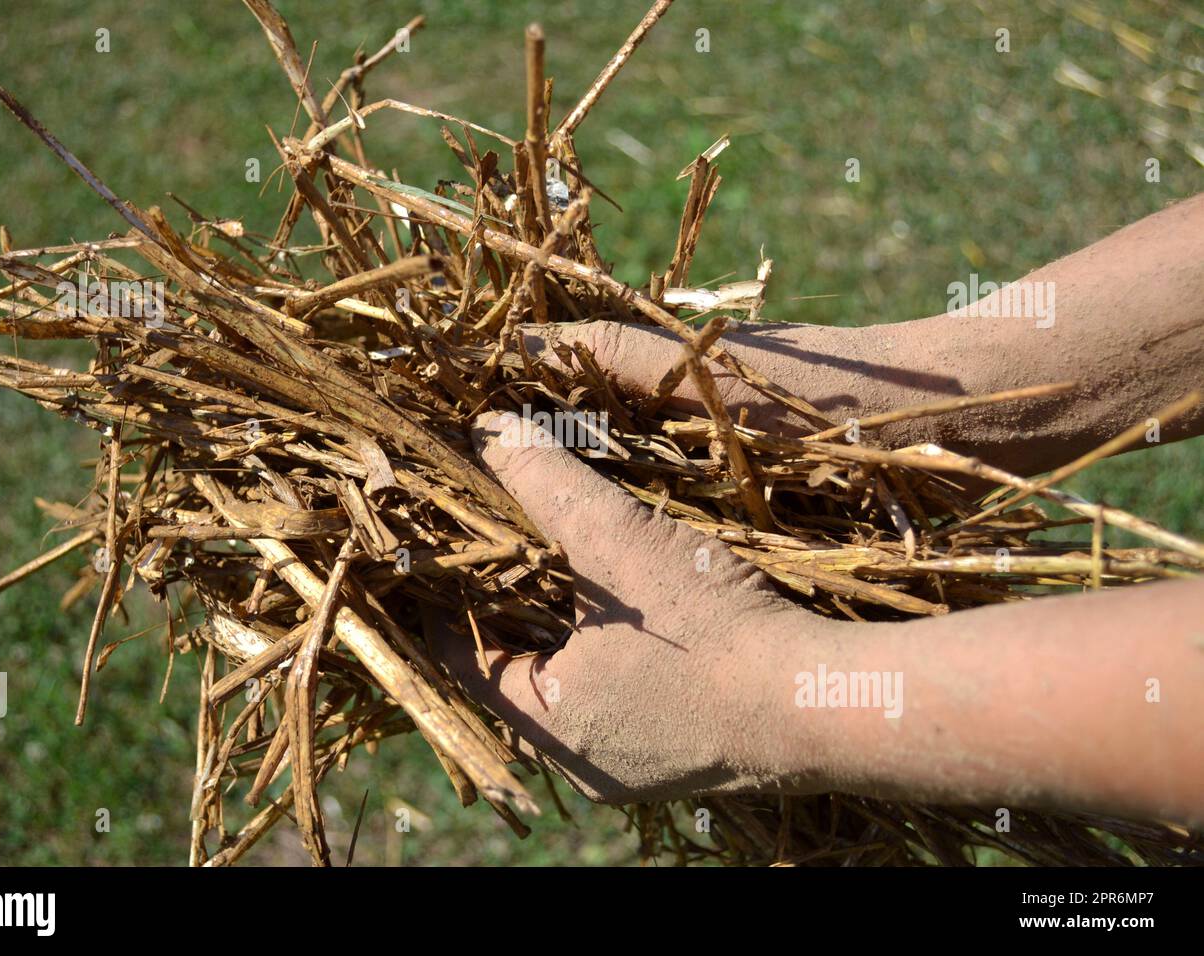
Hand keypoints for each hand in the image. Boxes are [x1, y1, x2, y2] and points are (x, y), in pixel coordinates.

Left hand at [430, 410, 836, 803]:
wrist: (829, 703)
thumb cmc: (713, 629)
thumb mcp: (618, 540)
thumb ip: (547, 484)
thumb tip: (487, 433)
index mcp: (546, 722)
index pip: (461, 656)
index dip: (451, 594)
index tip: (450, 544)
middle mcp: (581, 760)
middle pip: (520, 672)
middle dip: (516, 608)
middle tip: (509, 546)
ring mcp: (636, 767)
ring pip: (578, 689)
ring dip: (573, 633)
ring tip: (572, 568)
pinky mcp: (686, 759)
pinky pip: (628, 703)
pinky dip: (620, 658)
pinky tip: (642, 613)